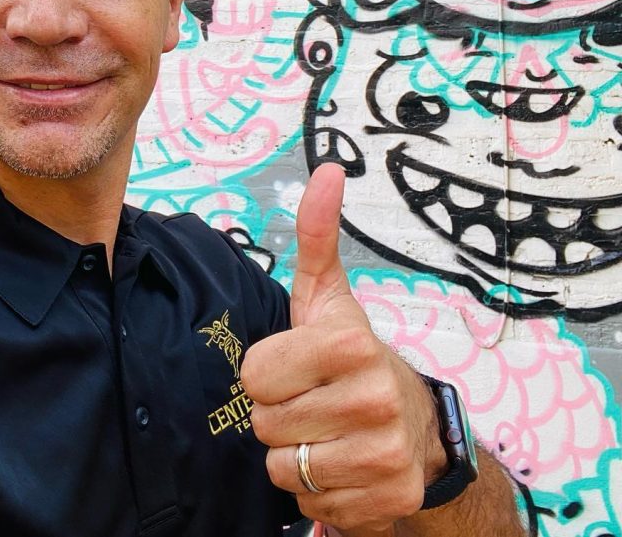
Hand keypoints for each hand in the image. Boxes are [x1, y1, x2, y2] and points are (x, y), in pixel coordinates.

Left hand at [241, 163, 445, 533]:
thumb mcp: (327, 295)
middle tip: (313, 400)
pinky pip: (311, 504)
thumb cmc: (352, 355)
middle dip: (279, 415)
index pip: (254, 376)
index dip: (267, 374)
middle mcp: (371, 400)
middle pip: (264, 424)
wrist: (418, 425)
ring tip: (327, 431)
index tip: (297, 367)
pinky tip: (343, 463)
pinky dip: (319, 490)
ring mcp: (384, 455)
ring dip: (296, 455)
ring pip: (284, 468)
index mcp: (347, 344)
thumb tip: (327, 169)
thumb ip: (316, 235)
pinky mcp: (388, 500)